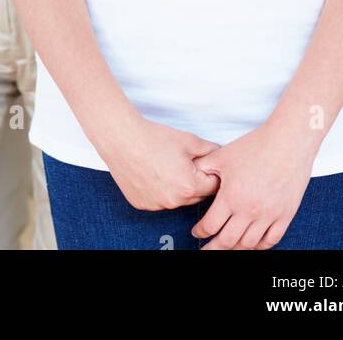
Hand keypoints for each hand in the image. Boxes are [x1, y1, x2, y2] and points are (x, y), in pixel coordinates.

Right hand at [102, 117, 222, 210]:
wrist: (122, 139)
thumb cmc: (153, 138)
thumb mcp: (188, 140)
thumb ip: (210, 150)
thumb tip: (220, 155)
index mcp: (189, 186)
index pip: (212, 187)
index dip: (210, 173)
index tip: (203, 164)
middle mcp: (174, 201)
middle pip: (195, 196)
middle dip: (194, 182)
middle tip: (183, 163)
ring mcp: (156, 205)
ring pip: (176, 200)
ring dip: (177, 188)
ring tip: (166, 166)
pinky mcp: (142, 204)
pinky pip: (158, 200)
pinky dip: (159, 191)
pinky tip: (152, 173)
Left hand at [189, 123, 315, 249]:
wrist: (287, 142)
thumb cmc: (256, 146)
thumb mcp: (223, 155)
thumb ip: (204, 167)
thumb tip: (191, 173)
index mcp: (231, 196)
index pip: (210, 226)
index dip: (200, 232)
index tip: (197, 232)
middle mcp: (249, 210)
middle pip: (227, 241)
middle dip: (213, 248)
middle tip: (206, 250)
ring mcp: (268, 216)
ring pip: (248, 244)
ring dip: (235, 248)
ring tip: (227, 247)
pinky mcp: (284, 215)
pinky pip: (271, 240)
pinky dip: (259, 246)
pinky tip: (252, 243)